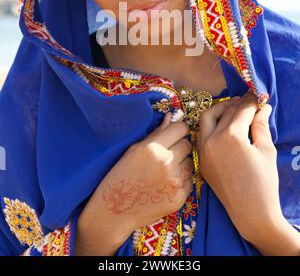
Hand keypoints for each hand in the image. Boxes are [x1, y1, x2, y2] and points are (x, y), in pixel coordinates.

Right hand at [76, 111, 193, 253]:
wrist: (114, 210)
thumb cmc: (121, 175)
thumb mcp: (134, 149)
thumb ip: (156, 133)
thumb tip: (172, 116)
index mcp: (153, 148)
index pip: (181, 128)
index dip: (178, 130)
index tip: (174, 134)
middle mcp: (166, 163)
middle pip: (188, 145)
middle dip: (180, 146)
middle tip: (167, 154)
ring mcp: (174, 182)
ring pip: (191, 162)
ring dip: (182, 164)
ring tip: (165, 170)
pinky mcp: (179, 198)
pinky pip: (189, 181)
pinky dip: (181, 181)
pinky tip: (165, 184)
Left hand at [196, 91, 282, 244]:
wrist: (250, 212)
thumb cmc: (264, 182)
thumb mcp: (265, 150)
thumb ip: (260, 125)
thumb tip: (262, 107)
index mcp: (231, 136)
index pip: (241, 109)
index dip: (251, 100)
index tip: (257, 95)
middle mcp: (212, 140)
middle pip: (224, 112)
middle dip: (236, 103)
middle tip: (247, 101)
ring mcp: (203, 150)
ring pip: (205, 119)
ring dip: (218, 110)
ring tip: (233, 109)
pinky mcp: (200, 160)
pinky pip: (201, 134)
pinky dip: (210, 125)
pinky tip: (222, 125)